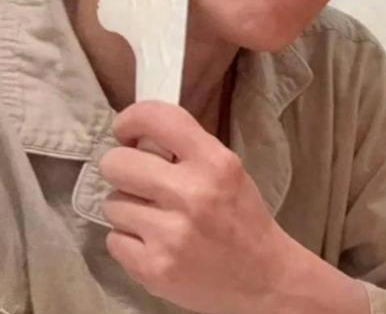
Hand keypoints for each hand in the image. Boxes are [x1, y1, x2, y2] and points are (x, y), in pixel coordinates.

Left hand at [99, 101, 293, 313]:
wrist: (263, 278)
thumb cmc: (243, 220)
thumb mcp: (230, 172)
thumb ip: (189, 152)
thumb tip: (139, 136)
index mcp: (216, 163)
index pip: (158, 118)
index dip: (131, 119)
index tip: (127, 131)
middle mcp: (191, 194)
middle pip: (116, 163)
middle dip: (124, 170)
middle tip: (142, 182)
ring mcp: (169, 234)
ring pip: (112, 203)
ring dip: (130, 210)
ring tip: (159, 220)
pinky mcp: (152, 268)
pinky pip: (114, 239)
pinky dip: (130, 242)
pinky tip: (157, 244)